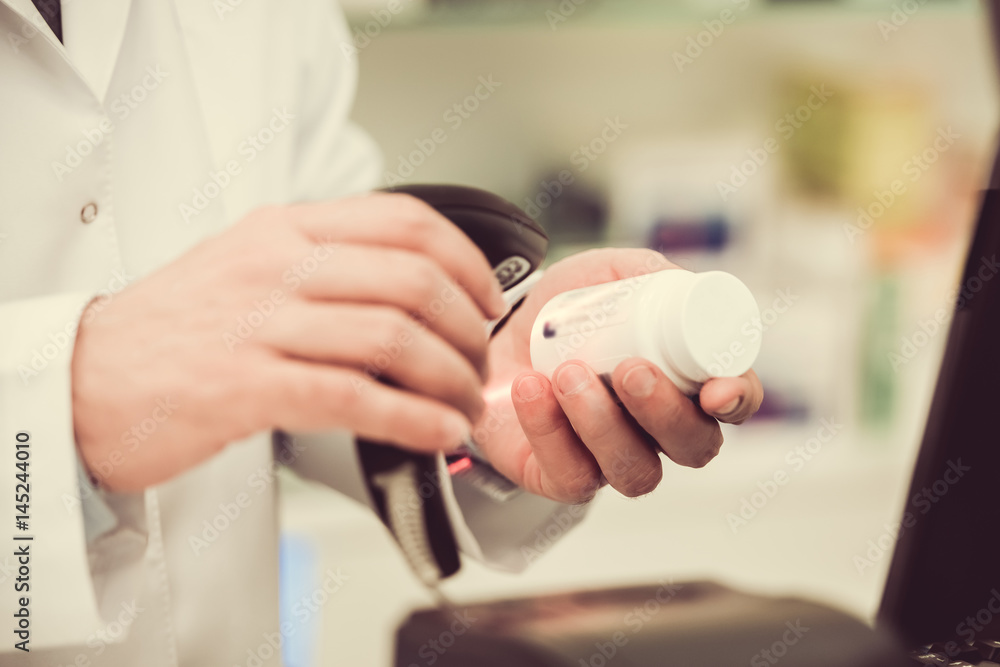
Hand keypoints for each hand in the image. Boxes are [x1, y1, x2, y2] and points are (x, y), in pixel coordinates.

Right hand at [72, 194, 505, 491]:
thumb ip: (324, 265)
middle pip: (412, 280)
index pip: (403, 221)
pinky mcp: (244, 386)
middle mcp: (277, 265)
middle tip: (479, 362)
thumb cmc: (173, 330)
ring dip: (449, 378)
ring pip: (392, 338)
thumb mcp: (246, 265)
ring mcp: (259, 323)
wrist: (84, 380)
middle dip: (468, 329)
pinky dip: (411, 418)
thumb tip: (413, 289)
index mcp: (285, 229)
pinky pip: (353, 397)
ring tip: (464, 404)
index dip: (466, 261)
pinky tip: (434, 431)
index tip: (489, 299)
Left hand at [474, 248, 763, 502]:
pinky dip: (549, 431)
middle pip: (693, 447)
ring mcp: (613, 459)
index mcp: (687, 381)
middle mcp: (661, 430)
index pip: (736, 402)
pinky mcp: (562, 477)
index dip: (737, 400)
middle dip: (665, 412)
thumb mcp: (608, 274)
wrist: (500, 330)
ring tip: (568, 373)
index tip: (717, 390)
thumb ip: (648, 274)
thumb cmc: (568, 309)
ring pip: (635, 471)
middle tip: (631, 369)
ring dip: (604, 424)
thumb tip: (685, 288)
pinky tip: (531, 389)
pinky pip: (571, 476)